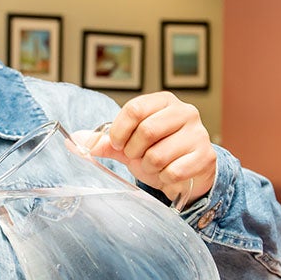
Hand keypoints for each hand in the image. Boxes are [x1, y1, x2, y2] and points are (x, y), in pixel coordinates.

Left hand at [74, 92, 216, 205]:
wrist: (187, 172)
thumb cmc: (156, 152)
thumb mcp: (129, 144)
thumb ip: (104, 142)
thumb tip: (74, 141)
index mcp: (163, 101)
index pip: (134, 109)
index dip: (120, 131)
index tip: (118, 144)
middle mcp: (185, 112)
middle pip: (147, 131)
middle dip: (134, 151)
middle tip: (137, 157)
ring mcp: (199, 133)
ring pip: (158, 155)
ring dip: (149, 167)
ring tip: (154, 165)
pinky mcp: (206, 156)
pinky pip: (173, 172)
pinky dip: (164, 178)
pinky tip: (169, 174)